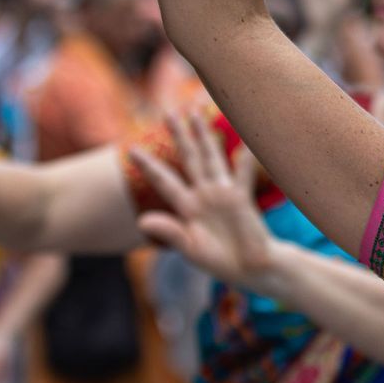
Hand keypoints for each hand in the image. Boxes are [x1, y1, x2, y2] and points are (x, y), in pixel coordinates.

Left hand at [131, 111, 278, 287]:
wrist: (252, 270)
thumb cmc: (221, 262)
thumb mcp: (191, 250)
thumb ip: (170, 233)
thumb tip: (142, 221)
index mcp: (186, 208)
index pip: (164, 181)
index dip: (149, 165)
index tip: (131, 149)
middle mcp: (203, 194)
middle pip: (189, 159)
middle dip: (179, 136)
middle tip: (169, 112)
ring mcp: (223, 194)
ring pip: (212, 158)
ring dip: (204, 136)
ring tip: (197, 113)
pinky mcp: (242, 198)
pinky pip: (243, 174)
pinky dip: (243, 158)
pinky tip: (244, 140)